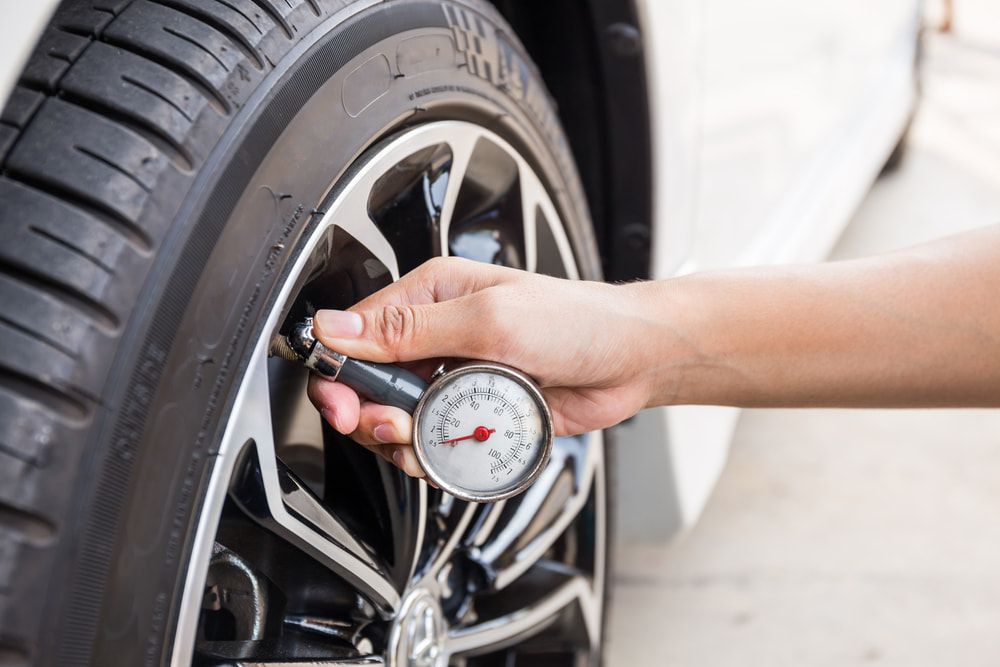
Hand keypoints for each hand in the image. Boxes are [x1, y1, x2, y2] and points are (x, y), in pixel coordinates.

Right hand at [307, 257, 659, 476]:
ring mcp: (454, 377)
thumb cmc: (576, 320)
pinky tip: (450, 453)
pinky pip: (434, 442)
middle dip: (370, 414)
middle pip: (369, 384)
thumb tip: (339, 327)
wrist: (631, 359)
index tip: (343, 404)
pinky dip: (434, 456)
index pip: (356, 333)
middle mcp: (436, 336)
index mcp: (430, 296)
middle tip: (392, 427)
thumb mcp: (490, 319)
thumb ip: (411, 329)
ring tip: (426, 441)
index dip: (339, 373)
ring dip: (402, 440)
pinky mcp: (475, 412)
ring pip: (398, 420)